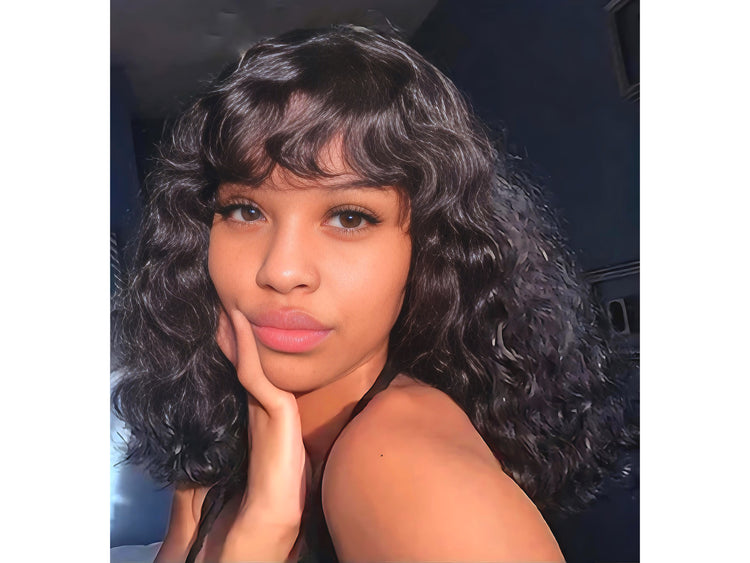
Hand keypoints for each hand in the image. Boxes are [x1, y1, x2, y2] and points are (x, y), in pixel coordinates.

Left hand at [216, 307, 311, 559]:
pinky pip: (257, 375)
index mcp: (260, 414)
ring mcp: (274, 408)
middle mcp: (267, 406)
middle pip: (250, 360)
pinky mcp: (280, 414)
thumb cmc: (253, 491)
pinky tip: (240, 327)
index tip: (220, 318)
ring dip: (242, 333)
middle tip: (226, 299)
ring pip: (255, 361)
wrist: (267, 516)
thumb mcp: (228, 456)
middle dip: (237, 331)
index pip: (243, 371)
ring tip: (231, 304)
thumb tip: (198, 417)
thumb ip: (218, 436)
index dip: (232, 345)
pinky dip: (248, 349)